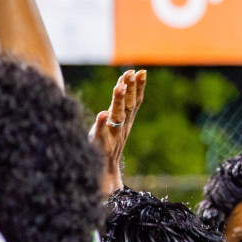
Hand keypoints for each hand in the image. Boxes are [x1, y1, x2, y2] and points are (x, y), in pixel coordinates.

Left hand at [88, 70, 145, 193]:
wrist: (105, 169)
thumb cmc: (107, 142)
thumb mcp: (115, 122)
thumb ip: (118, 105)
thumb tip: (122, 84)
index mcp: (126, 121)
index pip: (134, 100)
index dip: (138, 86)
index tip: (141, 72)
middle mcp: (122, 126)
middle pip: (128, 105)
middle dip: (130, 88)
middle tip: (131, 73)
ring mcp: (112, 134)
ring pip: (117, 115)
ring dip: (118, 101)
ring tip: (118, 87)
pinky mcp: (100, 142)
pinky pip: (102, 132)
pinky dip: (102, 123)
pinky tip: (102, 114)